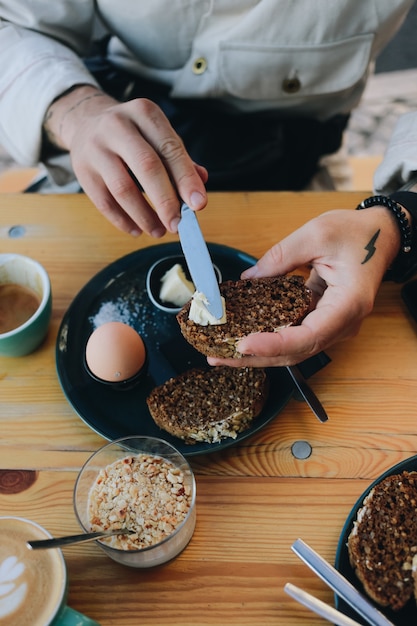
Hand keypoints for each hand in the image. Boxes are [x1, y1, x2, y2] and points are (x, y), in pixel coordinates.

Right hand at [44, 86, 207, 235]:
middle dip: (165, 200)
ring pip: (123, 188)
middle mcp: (117, 126)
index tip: (198, 204)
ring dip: (144, 216)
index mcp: (144, 113)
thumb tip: (199, 191)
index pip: (169, 148)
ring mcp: (96, 148)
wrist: (86, 121)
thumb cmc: (133, 134)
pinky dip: (123, 220)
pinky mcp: (82, 170)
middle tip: (177, 224)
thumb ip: (180, 161)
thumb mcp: (157, 135)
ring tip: (159, 231)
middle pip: (146, 167)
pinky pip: (104, 202)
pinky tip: (137, 229)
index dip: (185, 179)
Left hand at [208, 207, 400, 366]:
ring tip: (221, 354)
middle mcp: (342, 323)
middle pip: (296, 352)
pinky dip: (267, 340)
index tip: (243, 344)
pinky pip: (293, 337)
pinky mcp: (321, 321)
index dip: (274, 344)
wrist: (380, 237)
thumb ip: (279, 257)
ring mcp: (333, 326)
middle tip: (217, 356)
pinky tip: (240, 339)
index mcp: (347, 303)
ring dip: (257, 354)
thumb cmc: (356, 234)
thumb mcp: (315, 234)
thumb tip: (248, 279)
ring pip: (292, 350)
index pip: (309, 336)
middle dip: (255, 357)